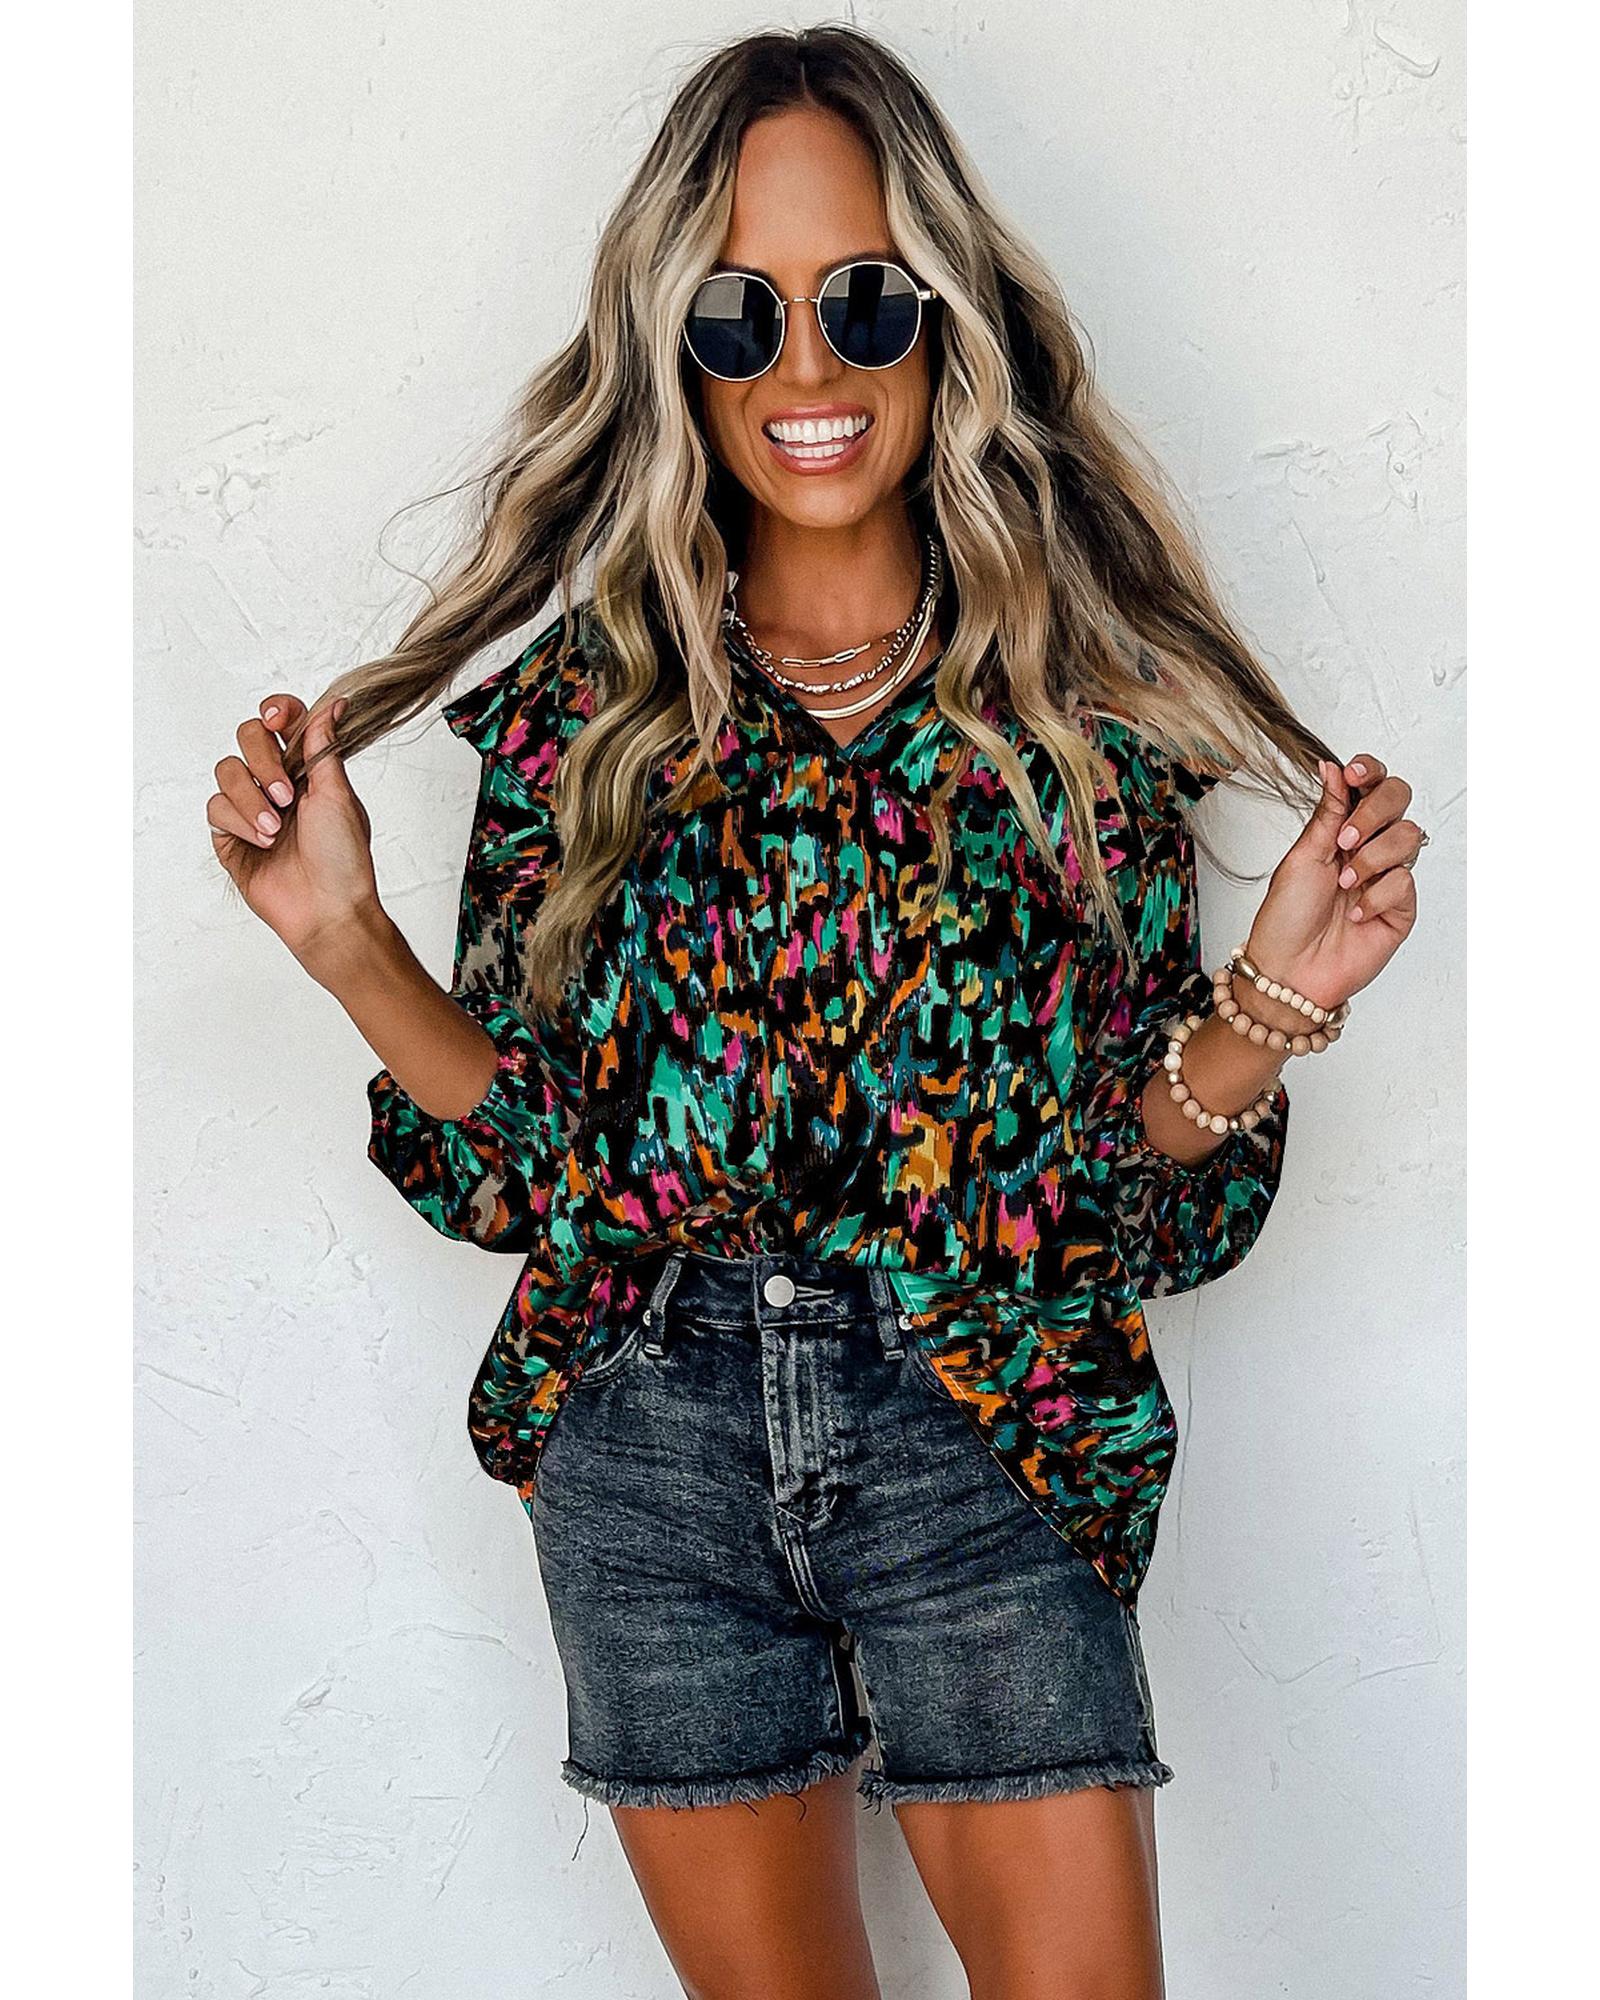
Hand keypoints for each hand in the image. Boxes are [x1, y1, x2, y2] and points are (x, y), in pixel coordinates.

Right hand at [207, 691, 383, 965]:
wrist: (327, 909)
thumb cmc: (343, 859)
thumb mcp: (339, 795)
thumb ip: (324, 748)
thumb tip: (333, 704)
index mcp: (307, 769)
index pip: (282, 722)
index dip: (276, 712)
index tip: (278, 720)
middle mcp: (276, 783)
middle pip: (247, 737)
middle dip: (263, 760)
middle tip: (286, 796)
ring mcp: (251, 808)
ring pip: (226, 771)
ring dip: (251, 798)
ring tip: (275, 829)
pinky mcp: (230, 836)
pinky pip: (216, 808)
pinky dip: (239, 822)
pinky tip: (263, 842)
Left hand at [1242, 752, 1423, 1012]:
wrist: (1289, 971)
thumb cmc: (1286, 918)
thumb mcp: (1302, 856)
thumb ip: (1328, 812)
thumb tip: (1332, 767)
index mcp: (1342, 830)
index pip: (1371, 786)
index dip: (1369, 772)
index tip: (1354, 773)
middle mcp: (1369, 848)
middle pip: (1399, 800)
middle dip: (1376, 811)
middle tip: (1346, 839)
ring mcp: (1387, 877)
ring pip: (1409, 837)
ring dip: (1373, 858)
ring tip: (1345, 883)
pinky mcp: (1401, 909)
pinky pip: (1405, 882)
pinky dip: (1376, 896)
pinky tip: (1354, 915)